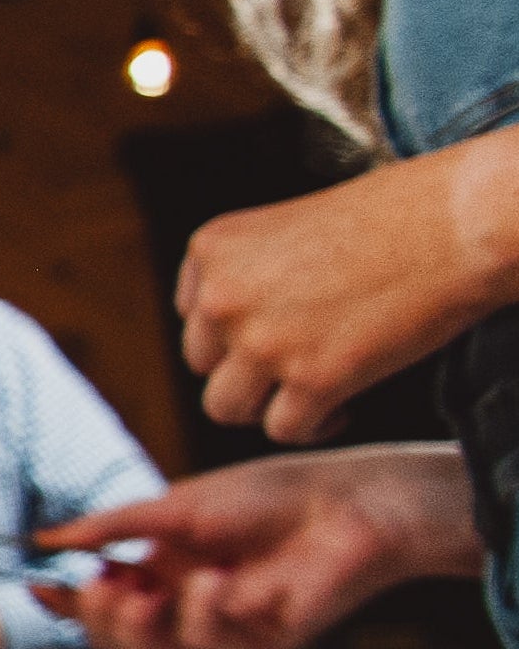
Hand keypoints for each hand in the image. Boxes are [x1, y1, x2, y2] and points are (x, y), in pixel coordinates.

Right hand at [33, 445, 482, 648]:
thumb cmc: (265, 496)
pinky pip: (208, 643)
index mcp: (162, 573)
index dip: (67, 602)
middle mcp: (185, 605)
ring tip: (143, 592)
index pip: (101, 602)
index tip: (40, 585)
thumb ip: (112, 527)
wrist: (344, 504)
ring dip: (135, 626)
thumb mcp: (174, 506)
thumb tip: (46, 538)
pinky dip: (201, 610)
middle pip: (117, 643)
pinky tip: (215, 577)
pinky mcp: (259, 643)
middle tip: (100, 586)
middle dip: (96, 620)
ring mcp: (221, 628)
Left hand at [176, 129, 518, 442]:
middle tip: (295, 365)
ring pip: (226, 407)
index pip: (193, 317)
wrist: (456, 224)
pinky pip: (283, 430)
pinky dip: (314, 426)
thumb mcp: (288, 227)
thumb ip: (246, 274)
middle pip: (203, 364)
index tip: (274, 331)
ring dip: (267, 406)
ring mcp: (262, 342)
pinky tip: (343, 406)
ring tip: (311, 393)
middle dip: (246, 371)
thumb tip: (232, 335)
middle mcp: (222, 297)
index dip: (234, 332)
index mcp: (212, 250)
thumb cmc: (391, 218)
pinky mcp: (312, 380)